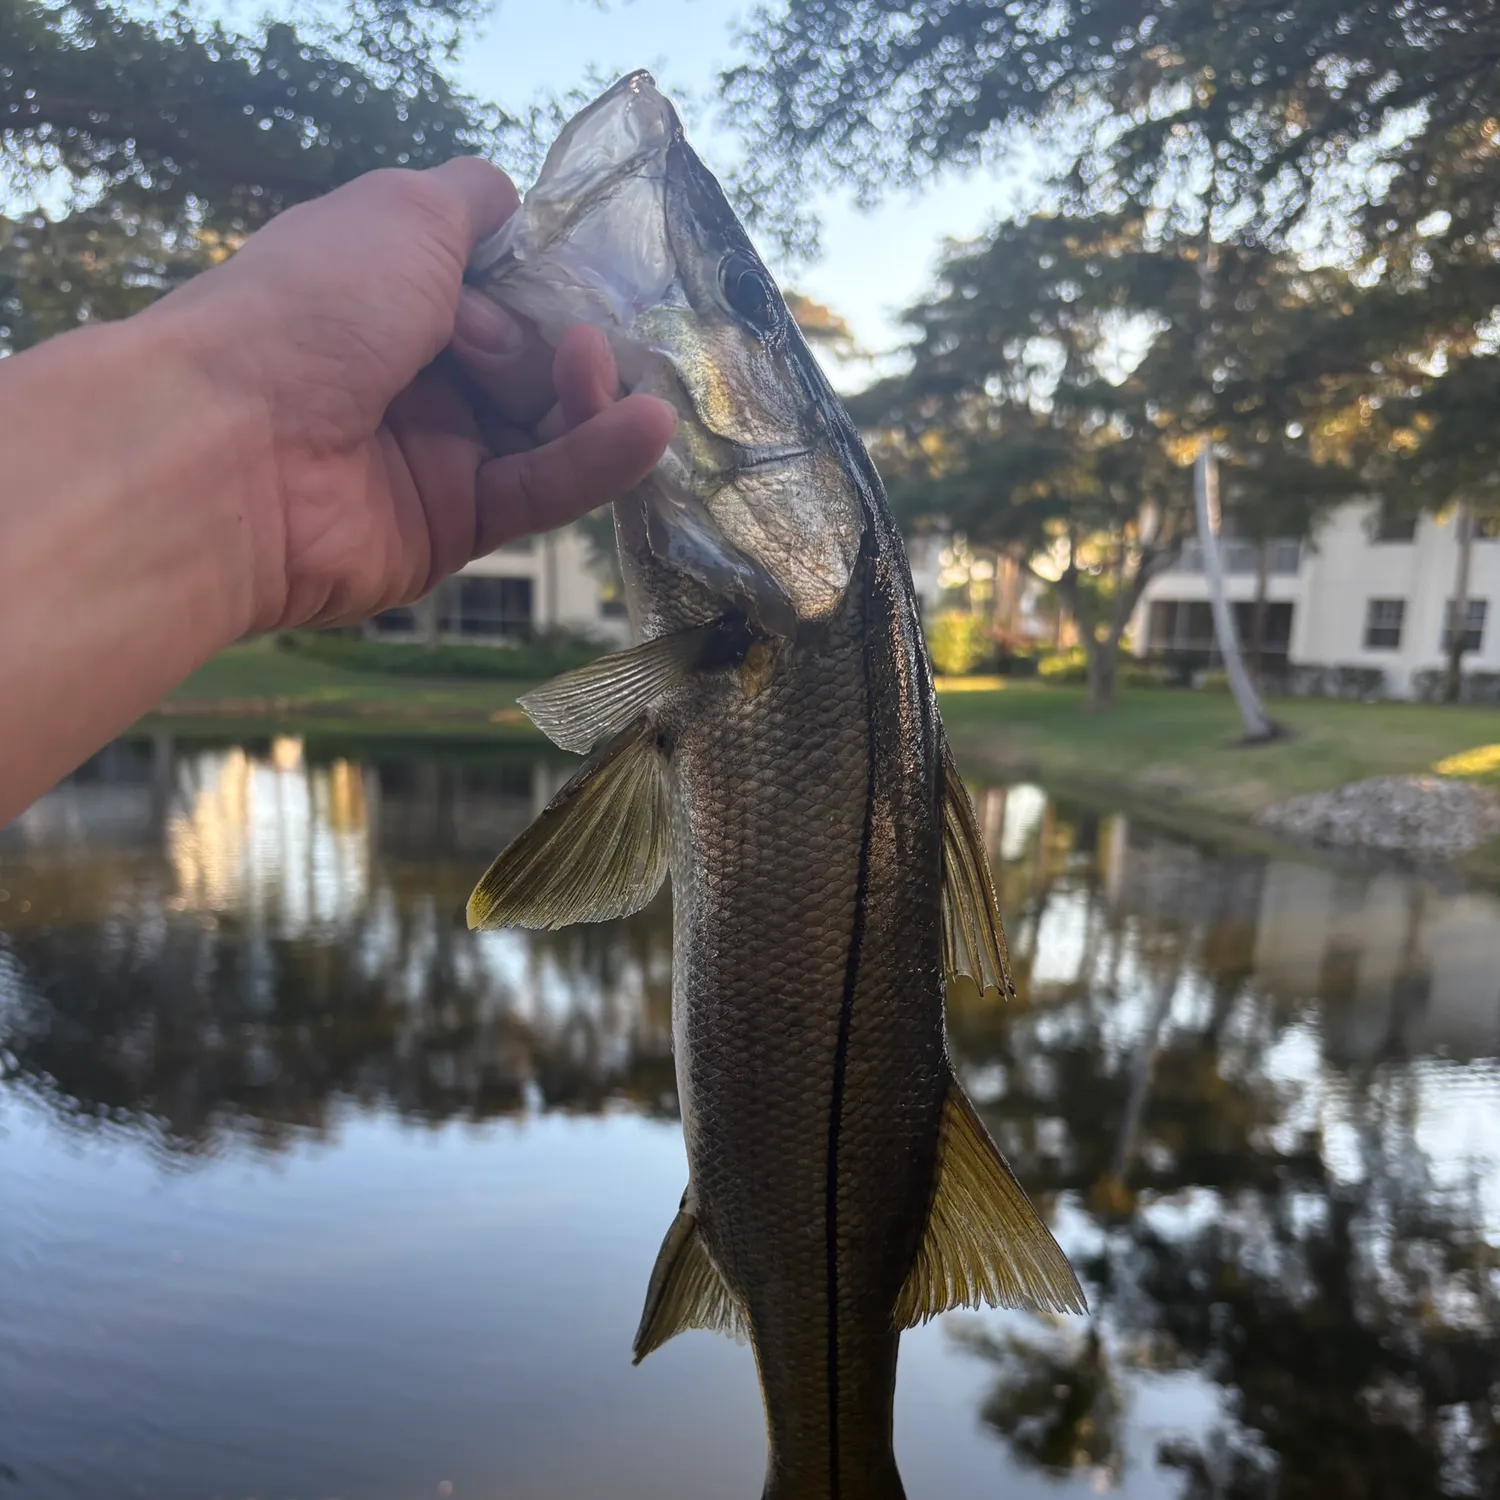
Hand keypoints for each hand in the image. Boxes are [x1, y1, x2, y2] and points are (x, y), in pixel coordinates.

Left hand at [162, 158, 674, 631]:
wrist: (234, 447)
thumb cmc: (312, 310)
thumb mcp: (401, 215)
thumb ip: (470, 202)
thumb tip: (513, 200)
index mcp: (388, 301)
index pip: (499, 292)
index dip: (534, 285)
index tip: (550, 279)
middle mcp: (413, 378)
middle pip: (531, 361)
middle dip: (552, 342)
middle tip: (547, 338)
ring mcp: (436, 456)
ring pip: (547, 426)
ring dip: (589, 397)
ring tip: (598, 374)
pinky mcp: (456, 527)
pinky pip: (544, 490)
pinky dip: (598, 459)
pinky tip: (646, 429)